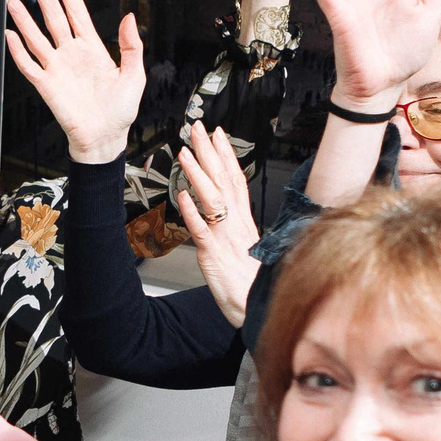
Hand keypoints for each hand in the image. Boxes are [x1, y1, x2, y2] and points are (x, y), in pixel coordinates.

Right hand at [5, 0, 143, 163]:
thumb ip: (132, 46)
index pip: (77, 14)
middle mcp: (71, 54)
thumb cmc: (121, 109)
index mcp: (93, 49)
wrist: (105, 137)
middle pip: (54, 19)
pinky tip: (10, 35)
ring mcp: (56, 69)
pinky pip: (28, 65)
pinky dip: (17, 51)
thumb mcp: (135, 75)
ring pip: (36, 38)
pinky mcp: (45, 86)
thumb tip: (129, 17)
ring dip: (24, 20)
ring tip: (13, 1)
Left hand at [175, 124, 261, 327]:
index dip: (226, 155)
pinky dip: (192, 212)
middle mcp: (236, 225)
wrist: (257, 311)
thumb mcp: (246, 250)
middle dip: (210, 152)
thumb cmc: (252, 285)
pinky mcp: (213, 256)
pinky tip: (183, 197)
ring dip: (198, 175)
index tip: (218, 133)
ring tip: (185, 153)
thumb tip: (230, 212)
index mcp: (244, 222)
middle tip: (198, 128)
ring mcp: (225, 239)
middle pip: (224, 181)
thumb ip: (238, 229)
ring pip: (213, 200)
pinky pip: (202, 231)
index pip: (236, 180)